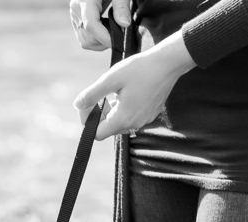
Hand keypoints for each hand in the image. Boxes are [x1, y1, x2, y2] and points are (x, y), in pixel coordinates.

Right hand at [69, 0, 126, 51]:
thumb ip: (121, 6)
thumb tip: (125, 25)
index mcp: (85, 0)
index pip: (91, 25)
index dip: (105, 37)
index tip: (119, 41)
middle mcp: (76, 9)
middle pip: (86, 37)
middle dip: (104, 41)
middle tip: (120, 34)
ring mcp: (74, 15)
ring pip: (84, 41)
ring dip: (100, 42)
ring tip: (113, 31)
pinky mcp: (76, 19)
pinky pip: (83, 36)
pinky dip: (96, 38)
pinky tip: (107, 28)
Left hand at [72, 32, 195, 140]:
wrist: (170, 62)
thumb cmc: (140, 69)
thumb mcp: (111, 79)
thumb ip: (92, 94)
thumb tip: (77, 105)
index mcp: (123, 119)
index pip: (97, 134)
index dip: (89, 121)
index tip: (91, 103)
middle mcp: (135, 124)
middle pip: (107, 129)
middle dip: (99, 115)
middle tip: (100, 95)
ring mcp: (145, 119)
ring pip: (119, 123)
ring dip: (110, 111)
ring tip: (114, 91)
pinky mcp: (151, 113)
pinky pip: (131, 117)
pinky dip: (123, 108)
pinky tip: (126, 91)